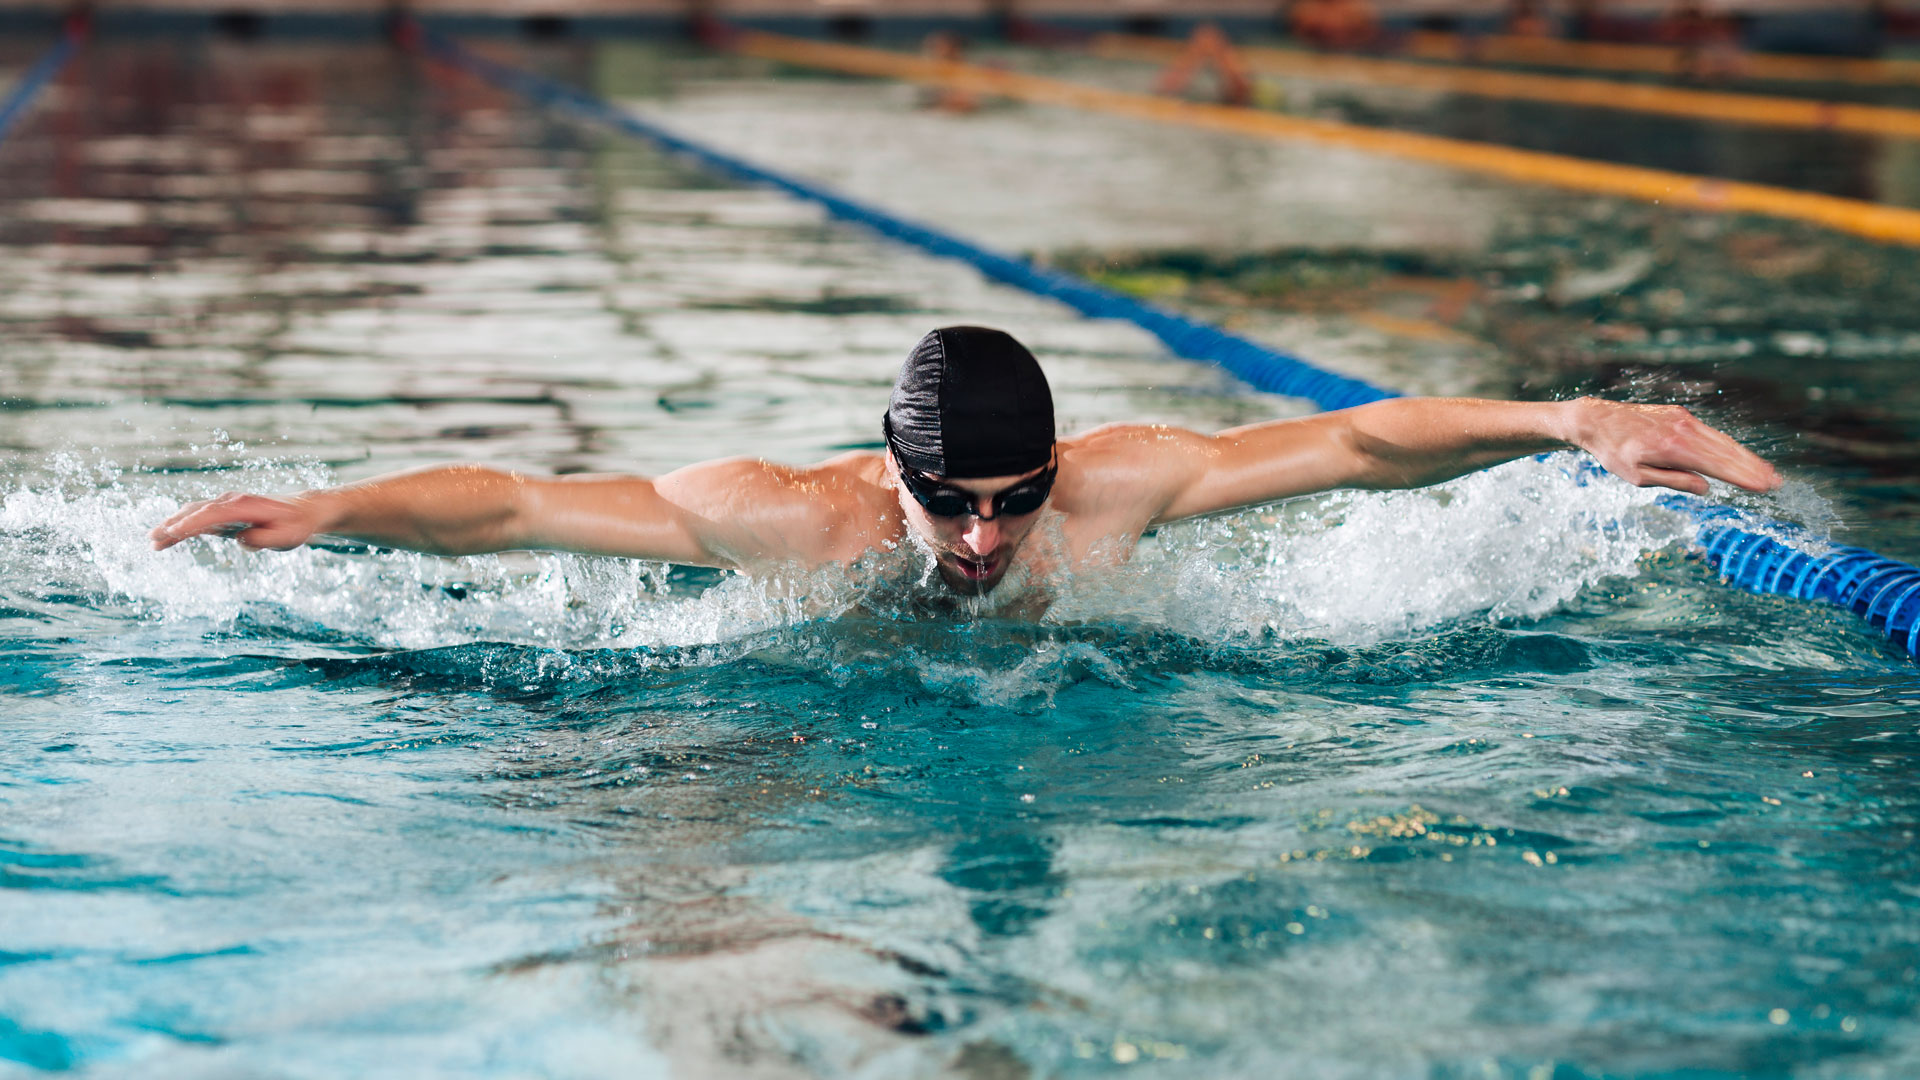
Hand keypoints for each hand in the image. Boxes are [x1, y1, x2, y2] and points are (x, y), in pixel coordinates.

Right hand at [150, 492, 324, 550]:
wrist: (301, 510)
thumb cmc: (294, 526)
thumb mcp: (286, 537)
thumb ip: (265, 540)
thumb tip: (241, 540)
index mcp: (245, 506)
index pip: (213, 513)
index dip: (192, 523)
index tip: (173, 532)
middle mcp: (231, 501)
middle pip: (196, 511)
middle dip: (173, 525)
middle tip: (152, 540)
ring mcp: (225, 504)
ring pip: (192, 513)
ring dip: (172, 525)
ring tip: (153, 542)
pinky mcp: (223, 511)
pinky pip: (197, 517)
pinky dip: (181, 525)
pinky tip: (168, 537)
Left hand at [1569, 398, 1780, 495]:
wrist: (1597, 420)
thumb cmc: (1614, 453)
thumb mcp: (1638, 476)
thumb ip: (1674, 481)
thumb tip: (1706, 488)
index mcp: (1674, 449)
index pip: (1718, 466)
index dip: (1744, 477)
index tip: (1765, 487)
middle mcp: (1684, 431)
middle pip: (1727, 452)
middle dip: (1753, 468)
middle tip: (1776, 483)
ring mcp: (1684, 420)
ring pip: (1722, 441)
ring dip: (1745, 457)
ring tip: (1766, 472)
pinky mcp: (1681, 416)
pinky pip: (1710, 433)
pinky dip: (1728, 446)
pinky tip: (1740, 457)